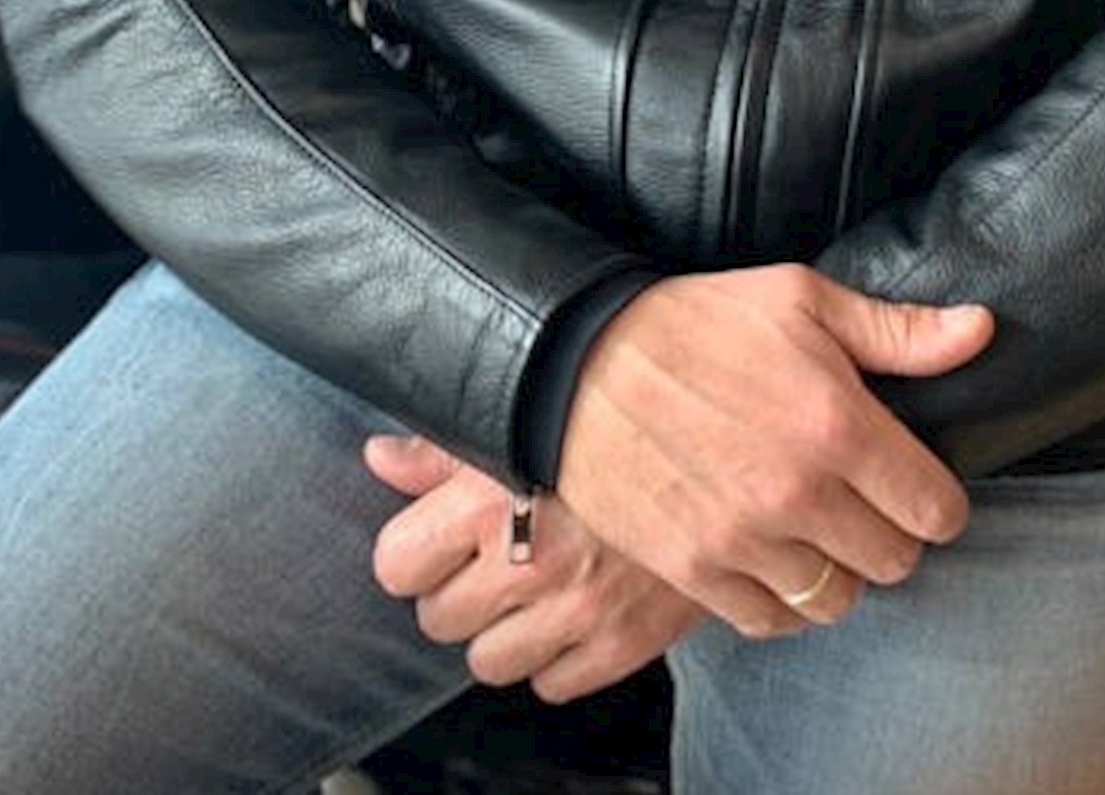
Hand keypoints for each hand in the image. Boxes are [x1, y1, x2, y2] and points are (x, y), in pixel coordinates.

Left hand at [365, 436, 704, 701]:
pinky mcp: (621, 643)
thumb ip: (442, 446)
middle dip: (461, 589)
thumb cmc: (619, 422)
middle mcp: (527, 559)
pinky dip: (558, 655)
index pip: (397, 564)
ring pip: (488, 663)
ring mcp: (575, 609)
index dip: (414, 552)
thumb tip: (381, 457)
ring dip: (504, 629)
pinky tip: (574, 608)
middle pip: (439, 618)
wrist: (723, 446)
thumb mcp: (524, 419)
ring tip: (533, 585)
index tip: (438, 539)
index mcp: (492, 496)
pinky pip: (552, 684)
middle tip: (495, 555)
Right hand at [554, 265, 993, 638]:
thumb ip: (897, 330)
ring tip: (816, 529)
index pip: (937, 510)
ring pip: (836, 600)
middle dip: (890, 533)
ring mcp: (744, 540)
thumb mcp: (801, 299)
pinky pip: (770, 622)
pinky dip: (781, 600)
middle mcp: (798, 493)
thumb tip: (980, 331)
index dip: (936, 499)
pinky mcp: (695, 570)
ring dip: (836, 570)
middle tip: (861, 499)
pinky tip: (772, 556)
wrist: (579, 363)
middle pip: (896, 563)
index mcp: (837, 423)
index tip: (914, 482)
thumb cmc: (696, 321)